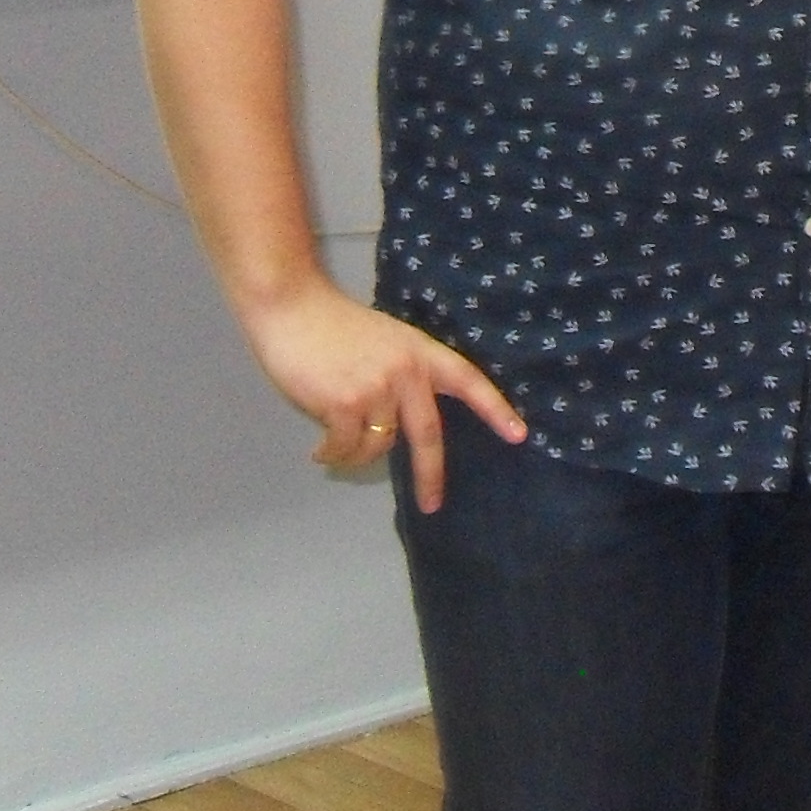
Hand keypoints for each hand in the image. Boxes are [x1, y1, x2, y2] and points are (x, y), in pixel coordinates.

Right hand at [239, 269, 528, 512]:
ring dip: (356, 455)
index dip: (495, 409)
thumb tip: (400, 428)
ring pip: (377, 446)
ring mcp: (375, 387)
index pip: (467, 380)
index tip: (519, 435)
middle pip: (428, 433)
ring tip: (335, 443)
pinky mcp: (343, 403)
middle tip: (432, 504)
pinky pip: (345, 448)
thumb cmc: (331, 325)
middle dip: (430, 474)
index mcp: (420, 351)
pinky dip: (332, 455)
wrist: (291, 306)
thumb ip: (401, 375)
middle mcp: (405, 371)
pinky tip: (319, 452)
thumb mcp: (383, 341)